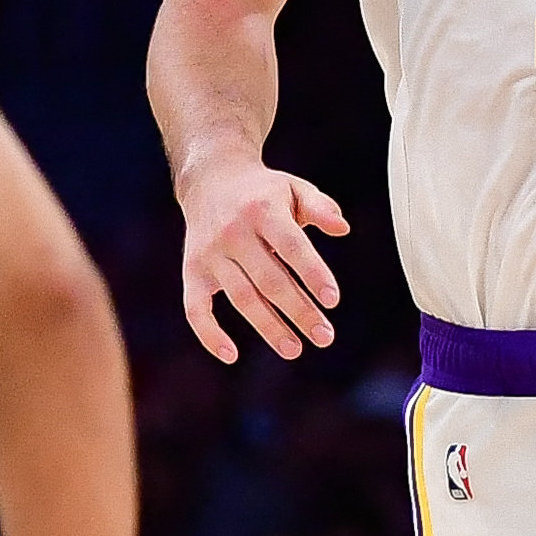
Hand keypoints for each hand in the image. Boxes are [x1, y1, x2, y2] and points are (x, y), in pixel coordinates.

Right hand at [175, 150, 350, 364]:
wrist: (210, 179)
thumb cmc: (263, 191)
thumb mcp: (294, 188)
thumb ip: (320, 207)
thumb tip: (343, 229)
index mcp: (263, 210)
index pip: (292, 246)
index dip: (312, 273)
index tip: (333, 300)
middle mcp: (234, 232)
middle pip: (270, 280)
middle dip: (299, 311)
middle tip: (324, 337)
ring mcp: (210, 254)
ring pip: (241, 298)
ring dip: (268, 327)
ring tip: (295, 350)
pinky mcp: (192, 271)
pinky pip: (195, 309)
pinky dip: (209, 334)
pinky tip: (231, 356)